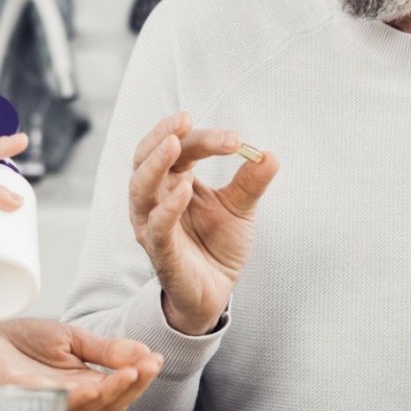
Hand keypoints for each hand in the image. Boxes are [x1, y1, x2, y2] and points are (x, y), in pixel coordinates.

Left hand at [0, 319, 163, 410]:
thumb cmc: (20, 345)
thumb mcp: (70, 339)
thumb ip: (104, 348)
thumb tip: (143, 351)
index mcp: (84, 384)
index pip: (121, 388)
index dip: (141, 376)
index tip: (156, 359)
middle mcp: (72, 399)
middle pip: (113, 401)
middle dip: (135, 384)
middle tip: (149, 365)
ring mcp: (51, 402)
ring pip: (90, 405)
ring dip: (114, 390)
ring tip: (132, 372)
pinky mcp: (28, 399)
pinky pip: (56, 402)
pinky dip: (77, 396)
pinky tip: (93, 386)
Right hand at [129, 112, 279, 334]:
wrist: (215, 292)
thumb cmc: (217, 245)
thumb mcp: (240, 208)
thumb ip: (251, 183)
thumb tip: (269, 155)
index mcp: (173, 180)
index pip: (180, 148)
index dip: (204, 138)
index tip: (236, 139)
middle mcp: (155, 198)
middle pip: (147, 158)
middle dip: (162, 134)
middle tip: (184, 119)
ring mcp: (152, 224)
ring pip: (140, 188)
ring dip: (155, 163)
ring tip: (174, 144)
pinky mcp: (159, 251)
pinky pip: (157, 226)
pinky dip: (167, 207)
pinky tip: (184, 190)